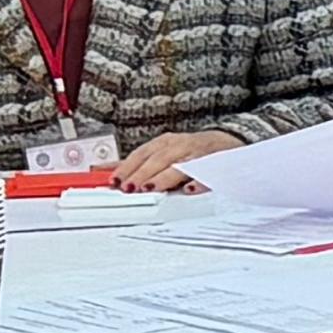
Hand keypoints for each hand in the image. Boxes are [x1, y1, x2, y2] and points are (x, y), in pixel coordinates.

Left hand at [116, 128, 239, 190]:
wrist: (229, 142)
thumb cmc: (190, 151)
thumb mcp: (163, 152)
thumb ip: (136, 163)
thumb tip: (103, 170)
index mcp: (166, 143)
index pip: (143, 153)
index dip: (128, 167)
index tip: (115, 181)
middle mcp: (181, 146)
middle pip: (159, 159)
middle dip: (143, 173)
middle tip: (130, 187)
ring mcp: (199, 154)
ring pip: (180, 165)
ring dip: (165, 177)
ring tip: (151, 188)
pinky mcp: (217, 164)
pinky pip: (208, 173)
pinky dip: (199, 181)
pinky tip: (189, 190)